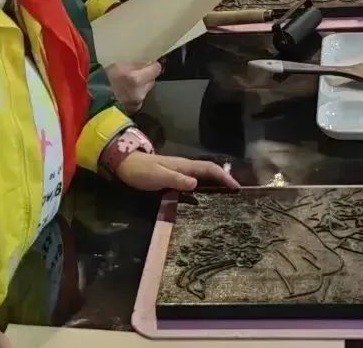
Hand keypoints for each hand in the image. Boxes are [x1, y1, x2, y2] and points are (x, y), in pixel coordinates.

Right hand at [107, 61, 161, 112]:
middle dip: (146, 77)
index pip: (156, 70)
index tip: (149, 64)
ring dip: (141, 87)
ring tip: (128, 85)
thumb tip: (147, 64)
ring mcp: (137, 103)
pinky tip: (125, 94)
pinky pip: (139, 99)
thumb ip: (135, 66)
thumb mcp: (118, 66)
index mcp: (136, 79)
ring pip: (146, 91)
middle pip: (152, 80)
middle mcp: (140, 92)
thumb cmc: (102, 81)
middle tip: (136, 74)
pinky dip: (135, 96)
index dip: (153, 66)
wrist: (91, 101)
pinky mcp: (133, 110)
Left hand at [115, 152, 240, 192]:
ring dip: (215, 184)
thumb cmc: (141, 171)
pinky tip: (204, 198)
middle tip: (236, 194)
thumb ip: (176, 179)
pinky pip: (194, 181)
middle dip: (224, 179)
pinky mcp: (174, 178)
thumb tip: (197, 183)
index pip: (209, 168)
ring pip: (203, 176)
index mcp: (184, 166)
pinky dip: (204, 187)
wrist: (126, 164)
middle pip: (209, 171)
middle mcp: (185, 167)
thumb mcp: (158, 176)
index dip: (224, 176)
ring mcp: (180, 172)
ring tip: (225, 197)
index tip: (236, 187)